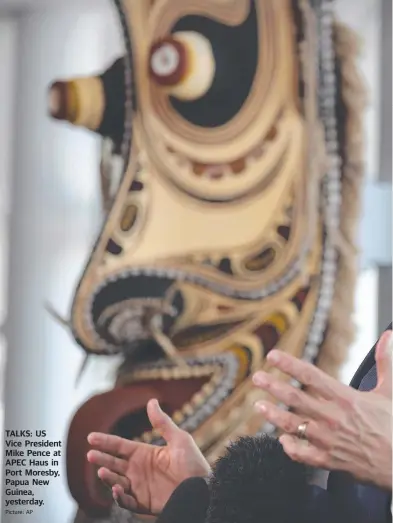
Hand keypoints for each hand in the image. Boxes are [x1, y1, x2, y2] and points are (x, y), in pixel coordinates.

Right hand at [86, 399, 210, 514]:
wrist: (204, 490)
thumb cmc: (194, 464)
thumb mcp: (179, 439)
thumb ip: (162, 423)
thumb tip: (151, 401)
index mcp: (145, 454)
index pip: (120, 446)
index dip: (105, 442)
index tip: (90, 437)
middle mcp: (139, 471)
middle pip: (114, 464)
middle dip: (101, 459)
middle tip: (90, 455)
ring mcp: (140, 488)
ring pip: (116, 482)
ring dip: (108, 477)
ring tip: (102, 471)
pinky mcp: (144, 504)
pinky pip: (127, 503)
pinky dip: (119, 498)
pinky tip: (117, 489)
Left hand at [252, 330, 391, 489]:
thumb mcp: (390, 391)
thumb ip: (386, 362)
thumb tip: (389, 335)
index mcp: (346, 398)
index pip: (311, 376)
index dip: (289, 364)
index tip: (273, 356)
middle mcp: (333, 418)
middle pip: (296, 399)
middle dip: (274, 386)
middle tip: (256, 378)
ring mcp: (329, 441)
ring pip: (294, 426)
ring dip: (274, 415)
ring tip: (258, 406)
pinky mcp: (330, 461)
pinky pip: (304, 455)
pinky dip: (290, 448)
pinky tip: (281, 440)